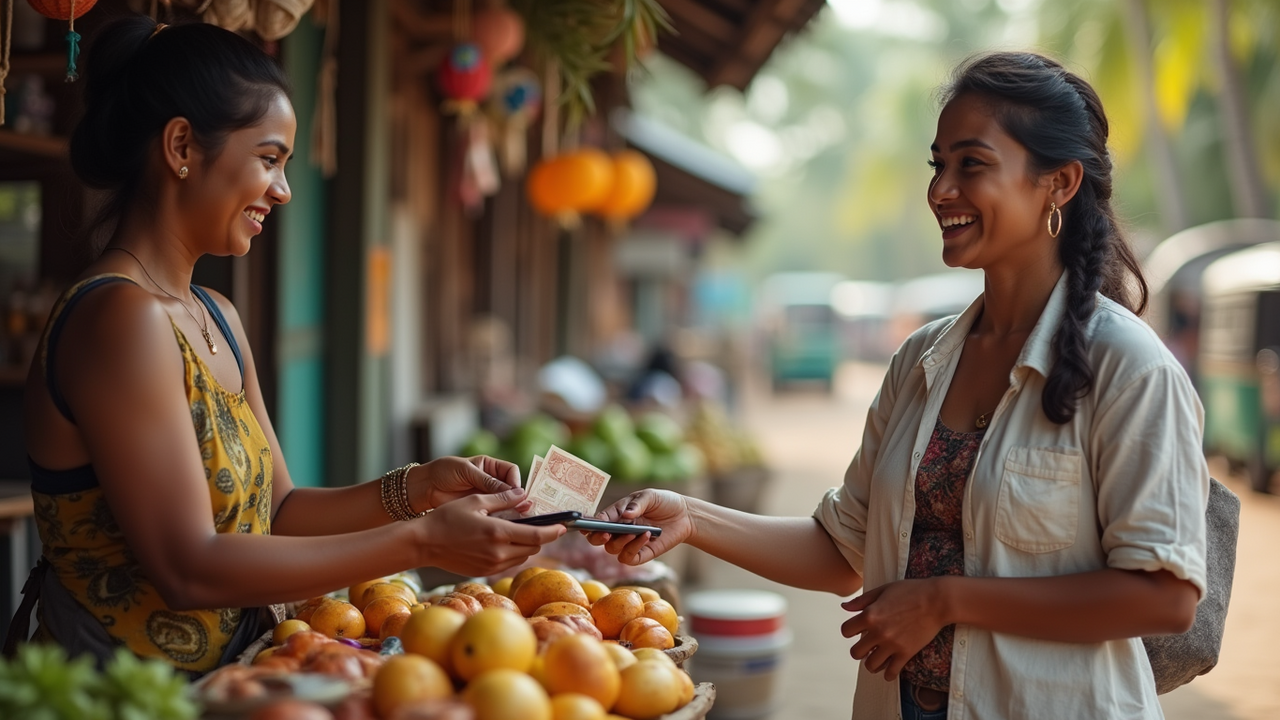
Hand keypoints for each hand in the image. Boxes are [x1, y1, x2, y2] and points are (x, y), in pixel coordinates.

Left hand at [411, 456, 521, 510]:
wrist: (424, 487)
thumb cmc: (443, 472)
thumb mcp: (466, 472)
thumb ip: (488, 481)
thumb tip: (513, 491)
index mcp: (490, 467)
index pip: (511, 472)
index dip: (516, 482)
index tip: (517, 493)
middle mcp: (491, 482)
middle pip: (512, 490)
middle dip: (517, 499)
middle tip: (522, 509)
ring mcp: (486, 497)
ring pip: (506, 504)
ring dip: (511, 511)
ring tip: (513, 518)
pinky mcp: (480, 511)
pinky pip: (495, 515)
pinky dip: (499, 519)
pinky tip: (501, 524)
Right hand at [419, 488, 565, 576]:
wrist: (423, 543)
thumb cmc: (447, 518)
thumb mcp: (476, 501)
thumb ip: (502, 499)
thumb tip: (524, 495)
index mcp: (498, 533)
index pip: (536, 536)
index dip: (553, 531)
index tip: (564, 526)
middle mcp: (498, 553)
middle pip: (533, 548)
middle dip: (540, 536)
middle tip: (541, 524)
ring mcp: (492, 565)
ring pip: (522, 556)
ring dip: (526, 545)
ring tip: (521, 530)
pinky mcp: (485, 572)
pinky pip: (509, 563)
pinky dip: (513, 552)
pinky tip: (504, 541)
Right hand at [583, 489, 694, 564]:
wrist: (684, 515)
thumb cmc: (663, 502)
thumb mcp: (650, 496)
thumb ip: (636, 504)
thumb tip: (625, 514)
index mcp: (616, 515)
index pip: (596, 521)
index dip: (588, 524)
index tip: (586, 524)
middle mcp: (619, 530)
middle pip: (597, 540)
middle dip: (597, 538)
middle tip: (605, 533)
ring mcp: (629, 543)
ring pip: (612, 549)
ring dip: (620, 542)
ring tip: (633, 532)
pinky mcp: (641, 554)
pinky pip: (629, 557)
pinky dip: (634, 548)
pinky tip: (645, 536)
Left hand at [840, 578, 950, 680]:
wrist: (936, 601)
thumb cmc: (910, 591)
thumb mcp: (883, 590)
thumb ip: (862, 600)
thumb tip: (844, 608)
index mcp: (869, 615)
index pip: (846, 631)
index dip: (849, 631)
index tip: (856, 630)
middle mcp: (878, 632)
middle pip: (855, 652)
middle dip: (859, 650)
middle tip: (866, 647)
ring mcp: (892, 645)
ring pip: (871, 665)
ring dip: (871, 662)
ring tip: (876, 658)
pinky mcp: (906, 653)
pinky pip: (891, 672)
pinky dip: (888, 673)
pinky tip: (889, 669)